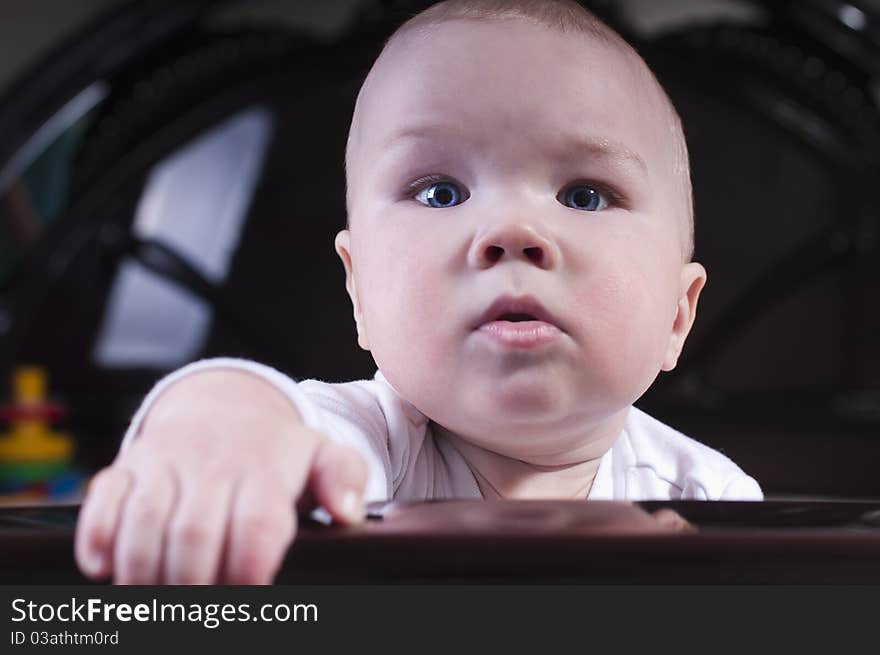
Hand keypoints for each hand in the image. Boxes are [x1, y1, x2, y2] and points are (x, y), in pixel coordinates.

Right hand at [74, 370, 367, 583]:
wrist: (224, 403)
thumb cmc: (276, 449)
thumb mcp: (323, 454)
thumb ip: (344, 478)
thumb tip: (347, 513)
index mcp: (265, 467)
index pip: (257, 522)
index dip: (249, 567)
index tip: (248, 592)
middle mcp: (212, 463)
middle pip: (195, 532)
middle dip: (194, 583)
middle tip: (199, 609)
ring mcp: (166, 462)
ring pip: (145, 519)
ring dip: (145, 571)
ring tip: (158, 600)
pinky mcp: (128, 465)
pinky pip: (103, 498)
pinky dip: (98, 536)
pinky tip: (106, 567)